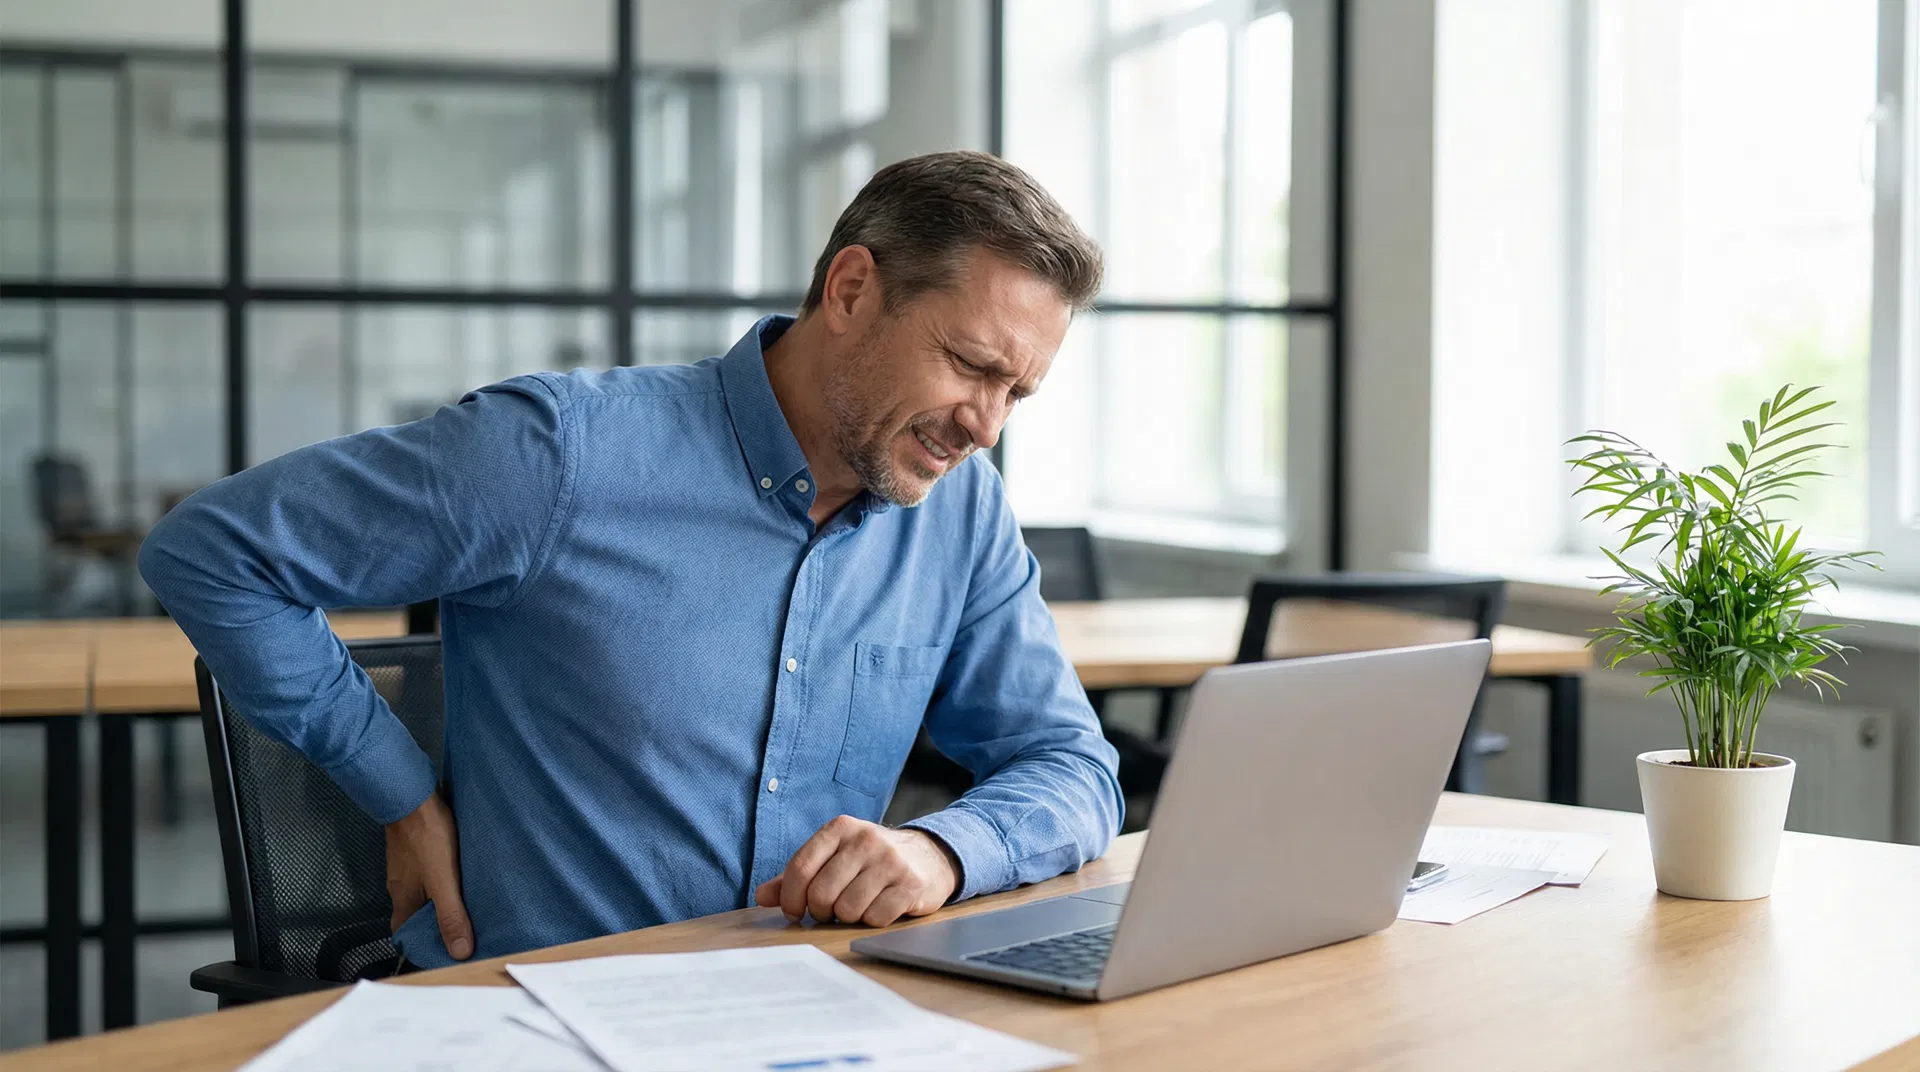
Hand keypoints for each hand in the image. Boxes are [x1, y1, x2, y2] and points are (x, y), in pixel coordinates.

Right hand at [385, 789, 473, 959]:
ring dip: (441, 897)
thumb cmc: (426, 837)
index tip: (442, 948)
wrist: (412, 795)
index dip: (419, 942)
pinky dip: (441, 876)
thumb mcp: (443, 881)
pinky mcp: (415, 847)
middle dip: (435, 921)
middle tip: (462, 925)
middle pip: (414, 912)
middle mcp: (400, 884)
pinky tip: (459, 871)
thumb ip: (450, 915)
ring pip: (422, 890)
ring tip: (466, 900)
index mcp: (402, 898)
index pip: (404, 932)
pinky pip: (427, 870)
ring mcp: (405, 865)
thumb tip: (459, 952)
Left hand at [754, 816, 959, 927]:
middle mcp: (866, 839)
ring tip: (857, 906)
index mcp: (840, 828)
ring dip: (848, 917)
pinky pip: (875, 918)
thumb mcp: (835, 857)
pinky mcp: (910, 884)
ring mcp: (890, 861)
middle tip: (830, 911)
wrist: (929, 856)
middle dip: (821, 912)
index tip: (794, 911)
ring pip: (848, 909)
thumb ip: (797, 876)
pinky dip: (872, 921)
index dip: (790, 898)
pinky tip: (880, 907)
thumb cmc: (871, 861)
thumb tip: (761, 897)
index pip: (800, 868)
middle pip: (821, 893)